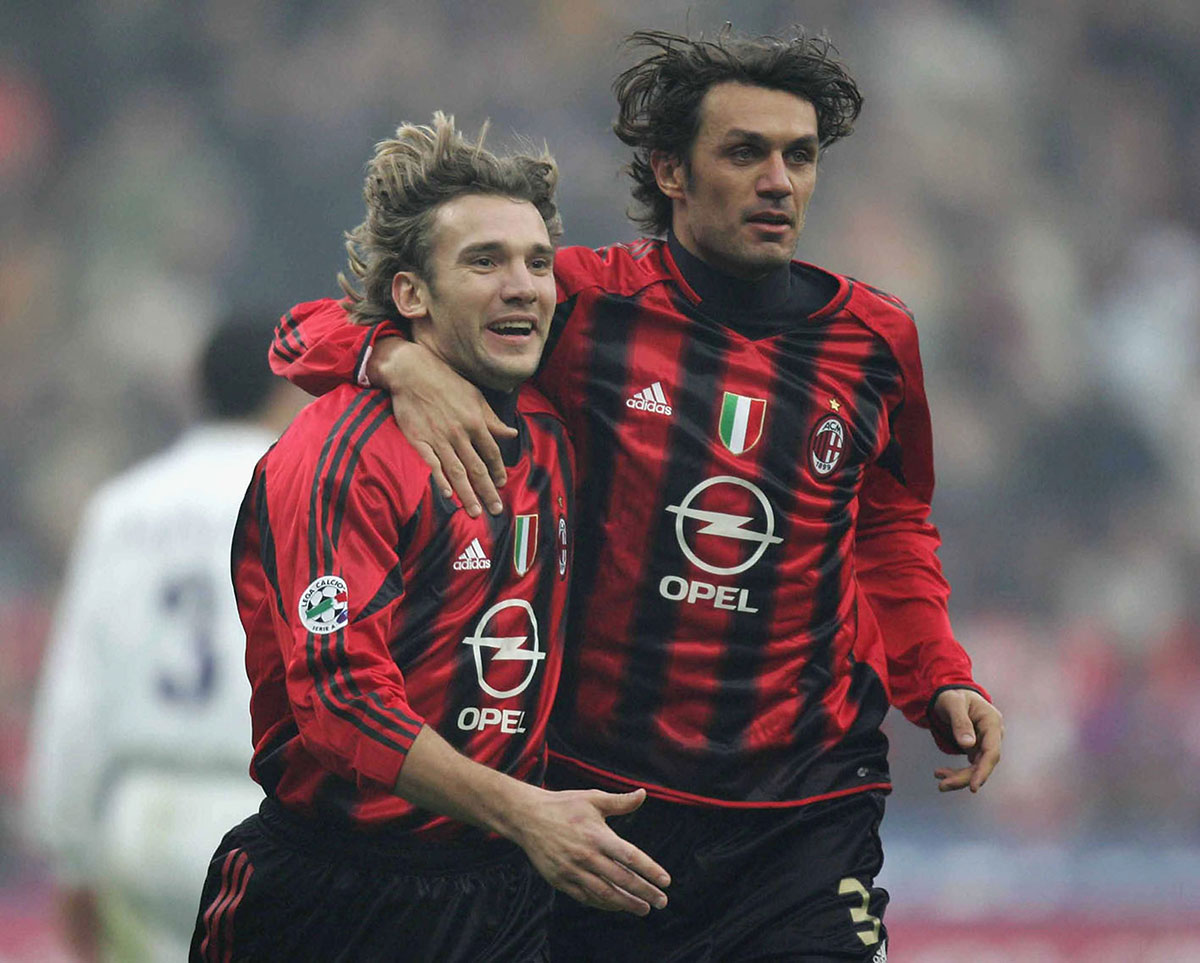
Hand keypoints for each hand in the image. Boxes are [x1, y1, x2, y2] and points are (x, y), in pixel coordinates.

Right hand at [367, 338, 516, 516]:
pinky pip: (431, 464)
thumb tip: (511, 434)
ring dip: (467, 494)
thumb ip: (492, 419)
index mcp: (475, 422)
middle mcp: (460, 434)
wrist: (412, 371)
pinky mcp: (419, 440)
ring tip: (475, 512)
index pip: (491, 453)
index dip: (497, 470)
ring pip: (457, 471)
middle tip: (496, 510)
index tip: (501, 484)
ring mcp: (439, 438)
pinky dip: (440, 480)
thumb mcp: (475, 397)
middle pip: (477, 468)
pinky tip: (447, 495)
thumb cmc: (446, 382)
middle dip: (487, 491)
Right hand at [512, 787, 670, 915]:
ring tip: (643, 908)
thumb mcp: (592, 798)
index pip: (630, 857)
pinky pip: (586, 897)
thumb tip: (644, 794)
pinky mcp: (560, 880)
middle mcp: (586, 856)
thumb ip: (620, 802)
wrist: (527, 817)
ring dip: (626, 904)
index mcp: (597, 836)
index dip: (650, 870)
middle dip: (644, 893)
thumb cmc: (563, 805)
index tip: (666, 881)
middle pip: (621, 880)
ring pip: (605, 894)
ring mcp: (572, 871)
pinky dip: (603, 904)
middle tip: (662, 902)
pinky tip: (616, 906)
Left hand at [930, 688, 1003, 792]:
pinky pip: (970, 765)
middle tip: (942, 786)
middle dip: (965, 777)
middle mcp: (993, 735)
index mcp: (992, 722)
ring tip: (940, 783)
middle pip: (983, 763)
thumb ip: (960, 722)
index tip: (973, 787)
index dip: (983, 770)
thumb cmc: (953, 695)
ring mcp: (986, 743)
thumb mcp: (953, 703)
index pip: (992, 751)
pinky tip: (940, 773)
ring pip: (976, 767)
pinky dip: (956, 771)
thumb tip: (968, 745)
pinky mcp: (977, 748)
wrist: (951, 693)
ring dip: (959, 777)